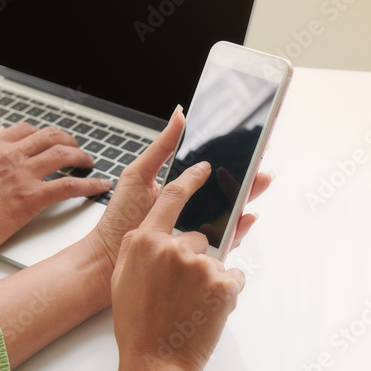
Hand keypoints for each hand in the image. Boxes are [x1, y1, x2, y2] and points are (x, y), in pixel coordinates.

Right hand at [0, 124, 110, 258]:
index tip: (50, 140)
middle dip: (67, 140)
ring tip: (90, 162)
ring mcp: (22, 174)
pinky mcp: (32, 197)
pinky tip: (100, 185)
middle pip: (49, 136)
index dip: (42, 134)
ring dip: (82, 156)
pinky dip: (91, 184)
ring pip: (64, 154)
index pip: (25, 130)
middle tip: (75, 147)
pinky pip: (70, 185)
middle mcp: (9, 154)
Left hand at [87, 106, 273, 293]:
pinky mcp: (200, 251)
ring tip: (260, 182)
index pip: (214, 170)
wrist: (108, 255)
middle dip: (250, 176)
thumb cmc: (120, 216)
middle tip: (262, 163)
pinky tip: (245, 217)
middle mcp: (195, 208)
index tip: (252, 145)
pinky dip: (239, 228)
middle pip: (230, 190)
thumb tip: (180, 115)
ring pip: (233, 212)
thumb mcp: (139, 174)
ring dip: (249, 198)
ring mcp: (199, 229)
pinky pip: (226, 239)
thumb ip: (162, 147)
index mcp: (182, 187)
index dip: (234, 158)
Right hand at [110, 160, 245, 370]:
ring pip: (216, 261)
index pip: (172, 197)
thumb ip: (138, 248)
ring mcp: (201, 265)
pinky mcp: (224, 284)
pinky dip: (226, 293)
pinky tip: (205, 311)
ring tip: (189, 308)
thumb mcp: (124, 278)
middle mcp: (173, 247)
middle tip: (179, 294)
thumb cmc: (137, 326)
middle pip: (198, 239)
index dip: (192, 179)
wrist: (156, 364)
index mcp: (145, 241)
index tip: (206, 167)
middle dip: (194, 261)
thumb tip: (154, 233)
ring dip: (209, 280)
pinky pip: (234, 278)